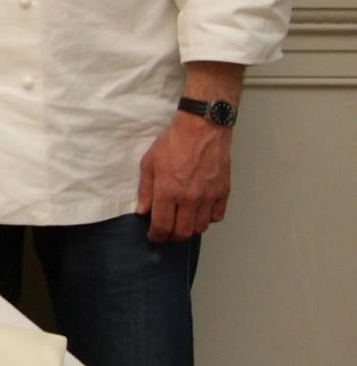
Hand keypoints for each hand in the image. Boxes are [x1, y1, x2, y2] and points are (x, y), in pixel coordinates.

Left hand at [136, 113, 232, 241]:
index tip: (153, 236)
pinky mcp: (223, 191)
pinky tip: (200, 212)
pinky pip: (217, 216)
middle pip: (182, 232)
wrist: (202, 128)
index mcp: (168, 191)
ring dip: (190, 229)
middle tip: (166, 234)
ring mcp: (209, 196)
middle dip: (172, 237)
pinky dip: (208, 219)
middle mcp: (190, 198)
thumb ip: (145, 190)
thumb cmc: (173, 143)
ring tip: (182, 223)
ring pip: (200, 227)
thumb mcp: (149, 163)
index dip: (156, 236)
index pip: (162, 226)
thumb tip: (142, 212)